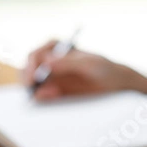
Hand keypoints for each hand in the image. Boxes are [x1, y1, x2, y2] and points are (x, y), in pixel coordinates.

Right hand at [22, 40, 146, 99]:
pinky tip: (50, 98)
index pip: (36, 55)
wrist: (118, 86)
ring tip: (45, 96)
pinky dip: (42, 98)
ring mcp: (53, 78)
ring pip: (34, 84)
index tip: (34, 77)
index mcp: (57, 49)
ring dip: (35, 90)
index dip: (31, 65)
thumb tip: (46, 62)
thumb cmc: (106, 69)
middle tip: (32, 90)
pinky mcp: (57, 93)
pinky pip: (43, 96)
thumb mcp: (89, 64)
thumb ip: (68, 63)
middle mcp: (51, 62)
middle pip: (29, 69)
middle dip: (28, 79)